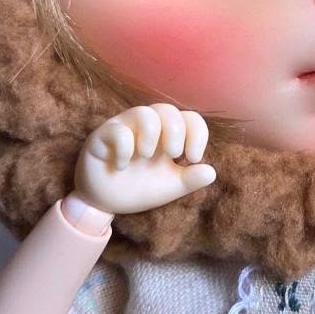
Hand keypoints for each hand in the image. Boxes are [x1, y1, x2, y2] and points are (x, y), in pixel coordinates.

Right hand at [73, 105, 215, 215]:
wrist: (106, 203)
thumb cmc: (140, 188)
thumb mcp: (170, 187)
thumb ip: (190, 179)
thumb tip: (212, 172)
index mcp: (167, 135)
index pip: (189, 118)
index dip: (198, 133)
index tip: (193, 158)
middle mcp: (147, 126)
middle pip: (167, 109)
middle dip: (175, 132)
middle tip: (172, 155)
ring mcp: (125, 128)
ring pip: (143, 112)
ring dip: (151, 135)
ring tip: (146, 156)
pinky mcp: (102, 136)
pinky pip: (117, 130)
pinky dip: (123, 149)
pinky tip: (120, 167)